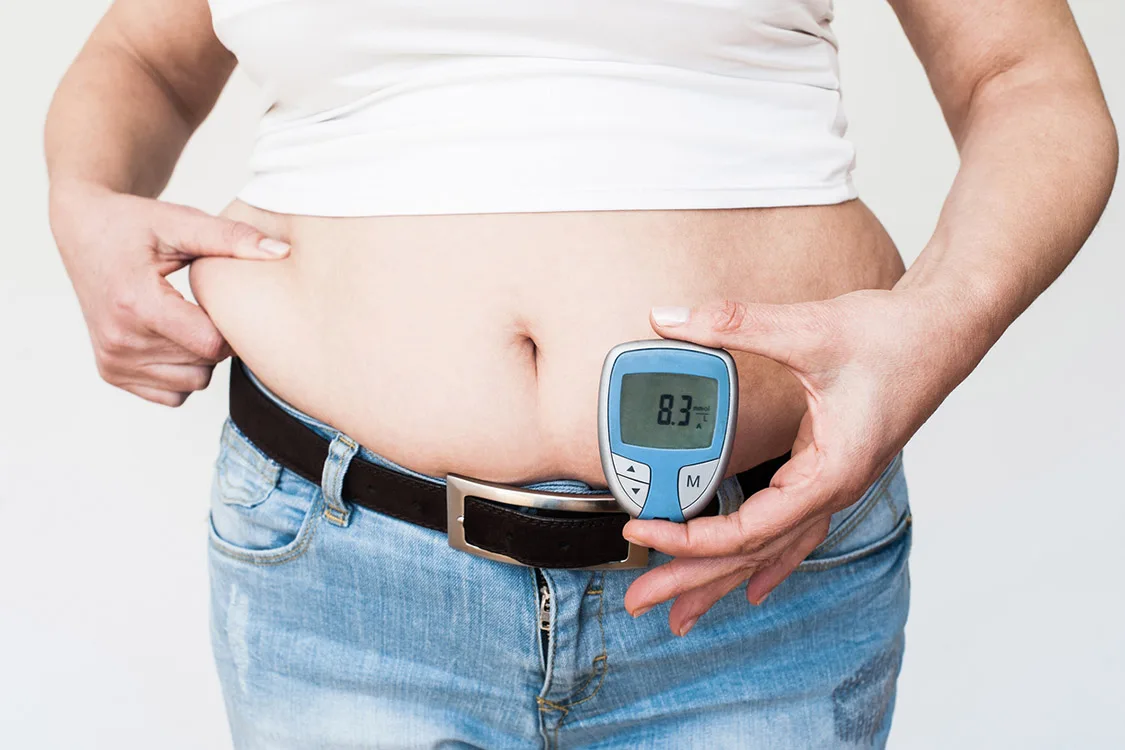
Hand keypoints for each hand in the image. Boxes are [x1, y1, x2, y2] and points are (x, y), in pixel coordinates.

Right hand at [49, 181, 289, 405]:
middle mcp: (119, 340)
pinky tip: (175, 338)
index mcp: (136, 304)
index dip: (231, 326)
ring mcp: (113, 360)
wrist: (83, 231)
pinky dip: (181, 373)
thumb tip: (281, 252)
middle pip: (204, 364)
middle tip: (207, 306)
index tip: (227, 302)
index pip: (211, 344)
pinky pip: (172, 395)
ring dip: (201, 358)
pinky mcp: (111, 372)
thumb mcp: (182, 222)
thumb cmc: (133, 225)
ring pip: (191, 383)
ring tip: (189, 319)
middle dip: (217, 339)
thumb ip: (232, 238)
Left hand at [622, 289, 978, 634]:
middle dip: (693, 581)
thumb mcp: (807, 330)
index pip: (747, 529)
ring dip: (721, 578)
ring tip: (680, 611)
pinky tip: (751, 584)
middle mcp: (831, 491)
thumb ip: (732, 324)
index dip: (689, 538)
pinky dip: (763, 559)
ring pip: (769, 549)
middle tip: (639, 602)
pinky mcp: (828, 470)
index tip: (642, 529)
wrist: (946, 330)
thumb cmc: (894, 338)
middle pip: (752, 555)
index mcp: (829, 474)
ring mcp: (832, 486)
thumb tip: (668, 320)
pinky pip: (790, 531)